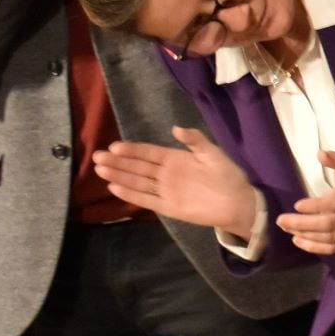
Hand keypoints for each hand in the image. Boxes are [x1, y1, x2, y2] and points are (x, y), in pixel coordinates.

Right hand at [92, 126, 259, 238]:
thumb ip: (195, 141)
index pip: (148, 152)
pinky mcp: (167, 207)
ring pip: (137, 182)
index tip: (114, 146)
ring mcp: (165, 190)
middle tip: (97, 157)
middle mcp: (166, 174)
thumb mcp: (212, 153)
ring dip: (119, 176)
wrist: (237, 202)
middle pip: (137, 166)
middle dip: (118, 161)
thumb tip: (175, 128)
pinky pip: (146, 199)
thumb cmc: (227, 175)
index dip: (131, 150)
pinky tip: (115, 188)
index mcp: (175, 158)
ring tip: (100, 170)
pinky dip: (131, 194)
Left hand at [275, 151, 334, 256]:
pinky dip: (314, 247)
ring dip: (305, 235)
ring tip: (286, 228)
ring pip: (328, 237)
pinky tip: (298, 241)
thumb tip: (320, 154)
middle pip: (328, 223)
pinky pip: (332, 248)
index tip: (297, 204)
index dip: (316, 206)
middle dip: (303, 224)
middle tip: (281, 220)